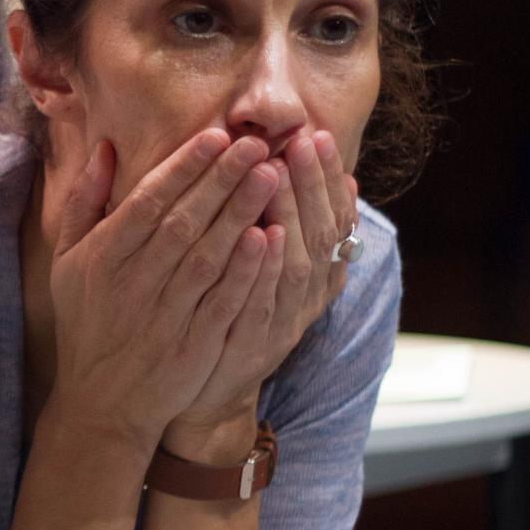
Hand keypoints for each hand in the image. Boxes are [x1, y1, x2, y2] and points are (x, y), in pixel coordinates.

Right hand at [45, 128, 281, 454]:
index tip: (216, 135)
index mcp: (103, 256)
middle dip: (221, 179)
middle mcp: (134, 281)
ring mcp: (166, 314)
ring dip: (241, 212)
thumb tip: (107, 147)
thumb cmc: (86, 320)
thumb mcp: (67, 258)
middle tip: (256, 144)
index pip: (148, 200)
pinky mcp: (194, 343)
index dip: (184, 167)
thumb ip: (85, 201)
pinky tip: (269, 236)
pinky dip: (246, 268)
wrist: (103, 400)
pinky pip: (224, 299)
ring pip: (209, 254)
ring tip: (271, 175)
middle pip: (184, 221)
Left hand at [163, 129, 358, 457]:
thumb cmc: (222, 318)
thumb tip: (290, 171)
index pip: (328, 219)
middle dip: (312, 185)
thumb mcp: (252, 273)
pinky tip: (264, 235)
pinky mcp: (251, 350)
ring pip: (297, 265)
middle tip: (305, 140)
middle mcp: (302, 301)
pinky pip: (263, 305)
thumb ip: (273, 226)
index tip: (317, 135)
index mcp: (307, 279)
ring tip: (282, 173)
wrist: (201, 394)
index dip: (325, 178)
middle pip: (319, 235)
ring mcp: (280, 326)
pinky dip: (266, 270)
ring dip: (293, 217)